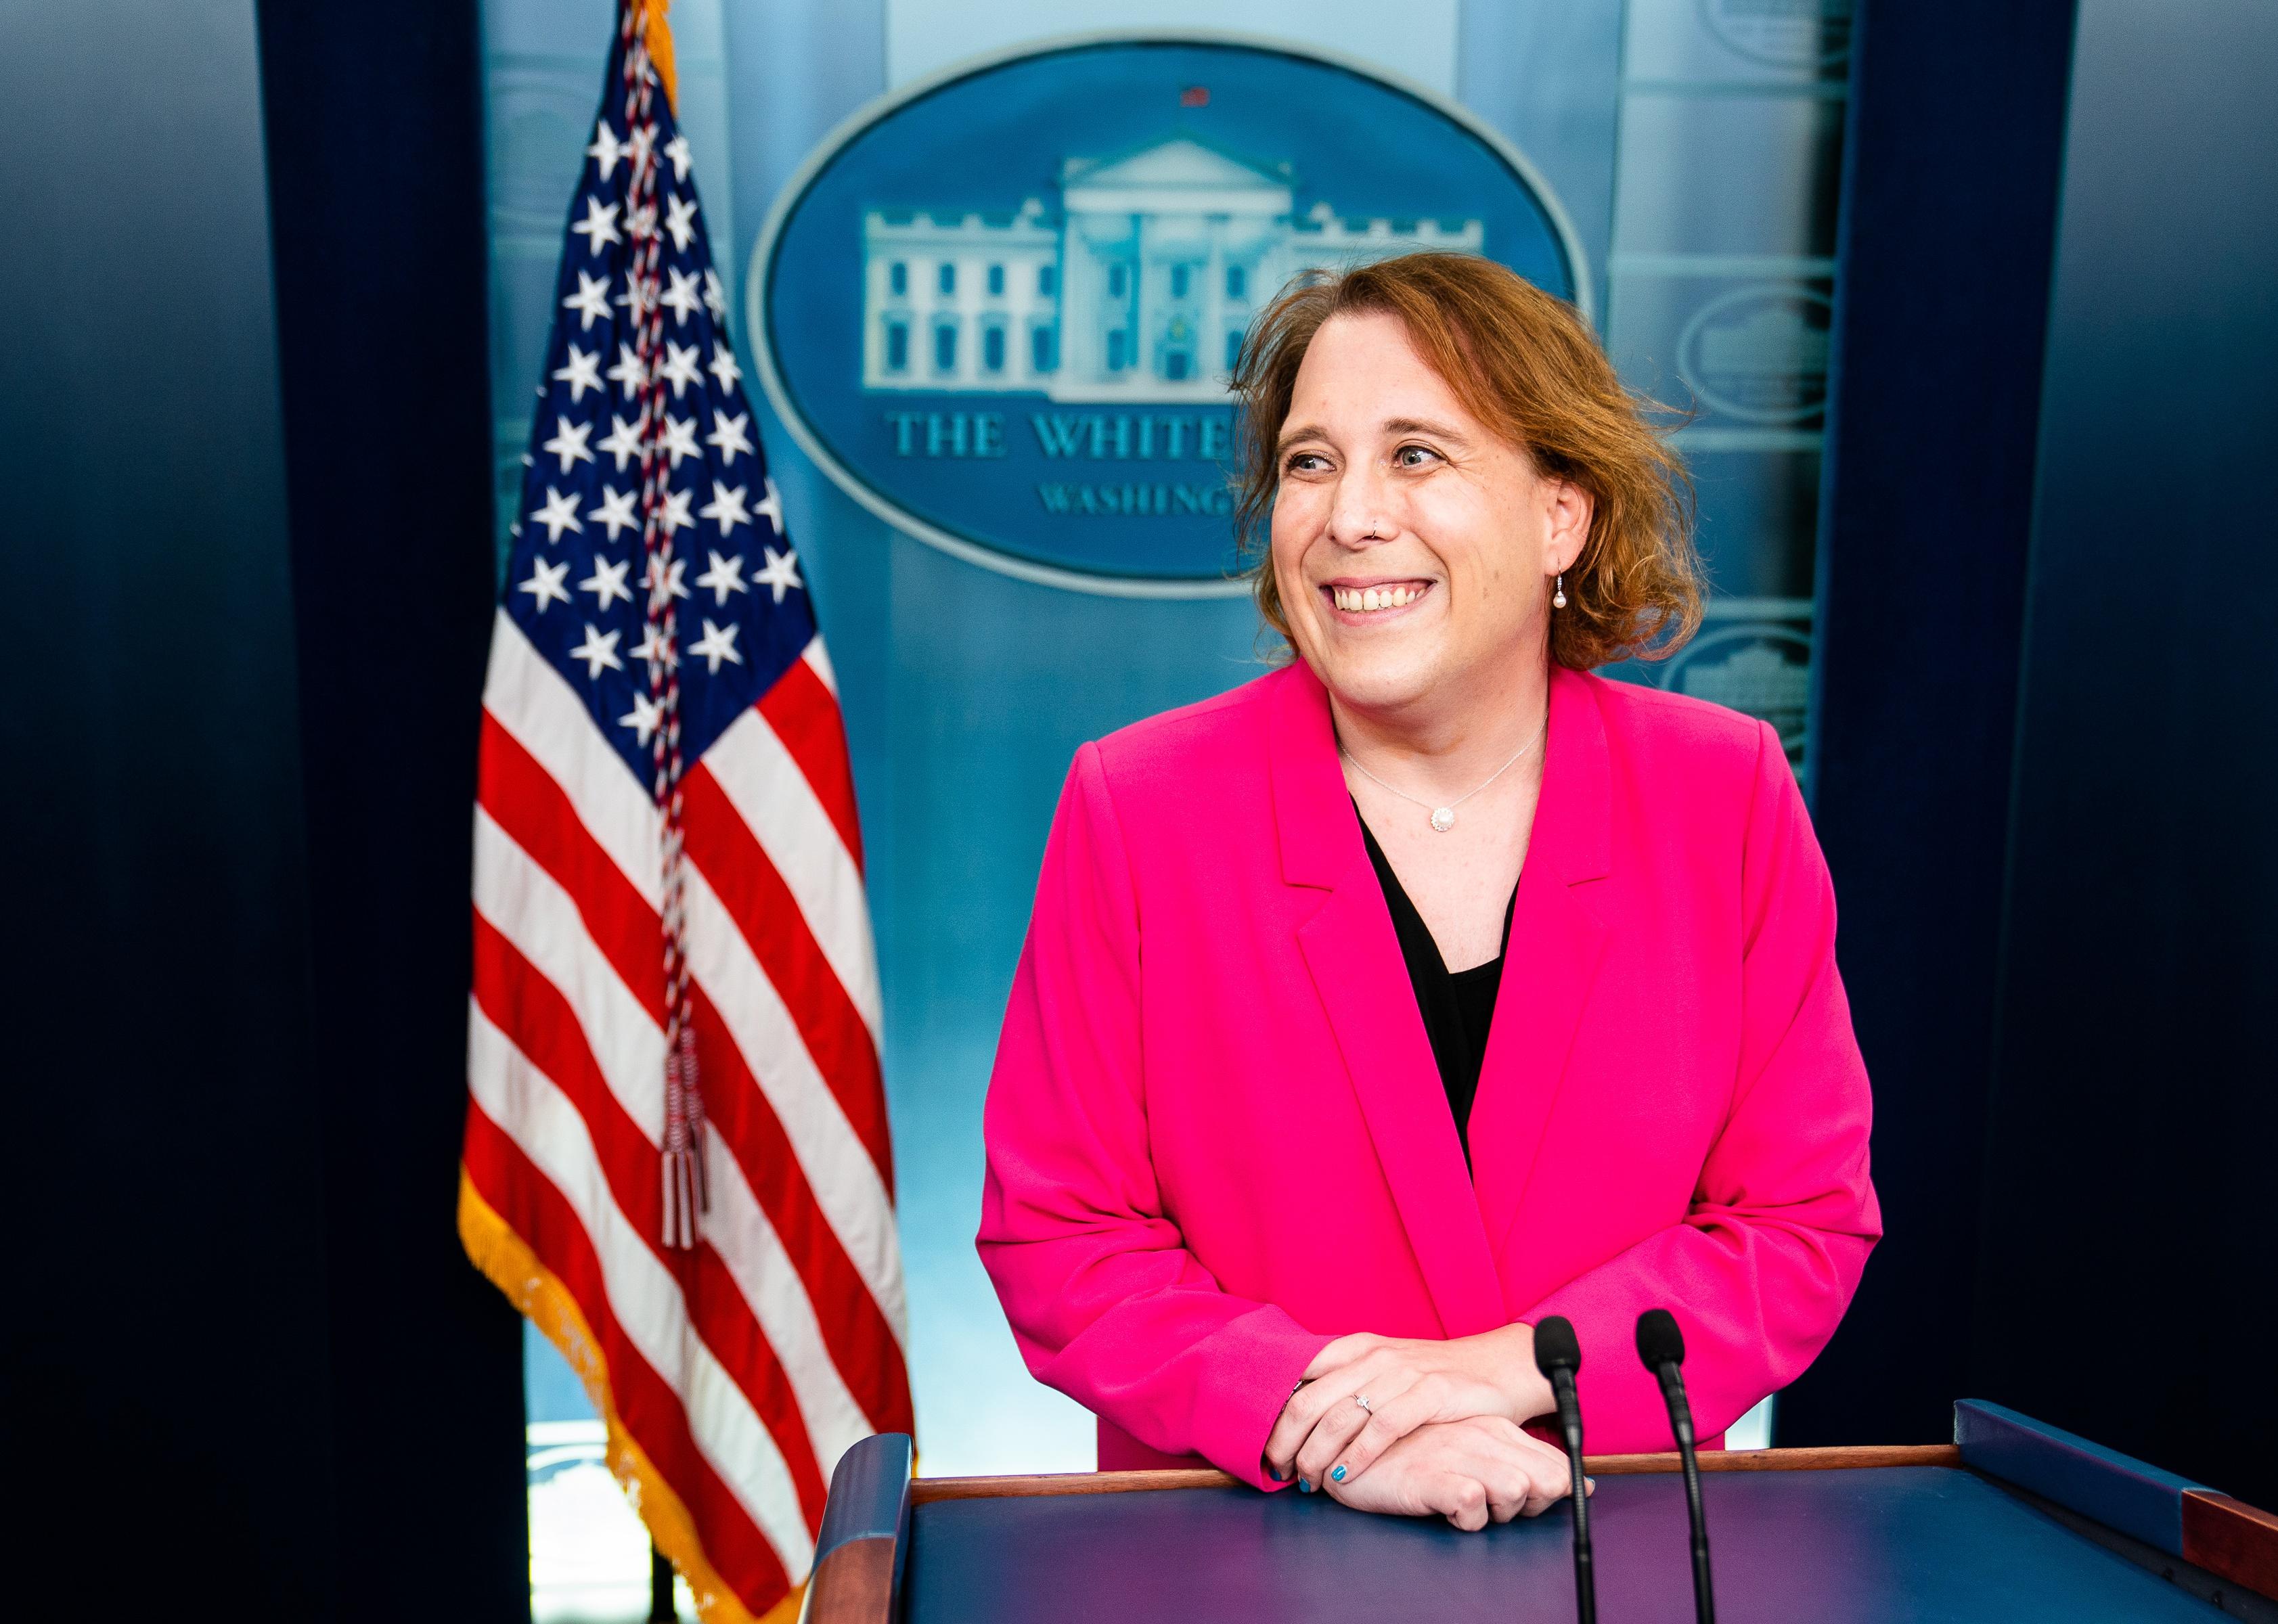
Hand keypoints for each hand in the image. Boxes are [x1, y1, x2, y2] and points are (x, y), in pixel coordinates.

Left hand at [1264, 1326, 1554, 1491]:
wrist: (1498, 1366)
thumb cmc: (1436, 1375)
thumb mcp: (1386, 1369)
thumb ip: (1348, 1382)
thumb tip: (1298, 1410)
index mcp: (1359, 1348)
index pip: (1299, 1375)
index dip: (1275, 1411)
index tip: (1262, 1442)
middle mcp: (1375, 1357)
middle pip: (1311, 1400)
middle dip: (1286, 1440)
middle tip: (1277, 1470)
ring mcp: (1403, 1374)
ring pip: (1341, 1416)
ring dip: (1317, 1455)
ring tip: (1306, 1481)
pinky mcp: (1432, 1393)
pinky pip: (1384, 1427)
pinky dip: (1359, 1454)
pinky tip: (1344, 1474)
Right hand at [1322, 1416, 1579, 1530]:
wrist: (1349, 1447)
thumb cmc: (1415, 1453)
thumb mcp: (1472, 1447)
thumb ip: (1520, 1459)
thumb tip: (1583, 1486)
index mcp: (1493, 1426)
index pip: (1557, 1463)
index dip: (1555, 1493)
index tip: (1536, 1503)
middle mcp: (1480, 1434)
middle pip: (1548, 1480)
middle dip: (1538, 1508)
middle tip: (1503, 1511)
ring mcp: (1456, 1452)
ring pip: (1517, 1489)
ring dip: (1502, 1514)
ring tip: (1471, 1510)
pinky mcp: (1430, 1474)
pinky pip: (1474, 1505)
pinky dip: (1469, 1520)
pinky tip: (1447, 1512)